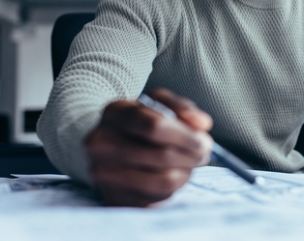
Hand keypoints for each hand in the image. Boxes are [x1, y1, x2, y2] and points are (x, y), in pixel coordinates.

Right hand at [84, 88, 212, 206]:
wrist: (113, 147)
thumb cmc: (143, 122)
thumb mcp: (162, 104)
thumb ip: (183, 108)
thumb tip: (202, 124)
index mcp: (113, 112)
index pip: (154, 126)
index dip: (185, 136)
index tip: (204, 141)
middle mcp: (100, 142)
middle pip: (161, 156)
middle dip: (191, 156)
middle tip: (203, 153)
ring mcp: (102, 172)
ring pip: (163, 180)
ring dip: (186, 172)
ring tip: (189, 164)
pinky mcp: (111, 197)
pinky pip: (156, 199)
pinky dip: (173, 188)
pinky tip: (172, 175)